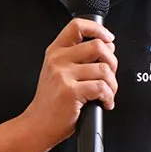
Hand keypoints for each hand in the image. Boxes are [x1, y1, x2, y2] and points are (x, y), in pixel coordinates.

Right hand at [21, 18, 116, 144]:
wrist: (38, 125)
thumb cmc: (52, 102)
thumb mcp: (58, 72)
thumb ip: (79, 57)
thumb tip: (107, 46)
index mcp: (56, 51)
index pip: (78, 26)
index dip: (98, 30)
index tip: (108, 39)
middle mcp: (58, 60)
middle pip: (98, 46)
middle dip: (112, 62)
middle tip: (109, 76)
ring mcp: (63, 75)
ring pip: (104, 69)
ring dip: (113, 85)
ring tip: (107, 94)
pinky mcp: (70, 92)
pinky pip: (102, 88)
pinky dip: (109, 97)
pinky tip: (104, 103)